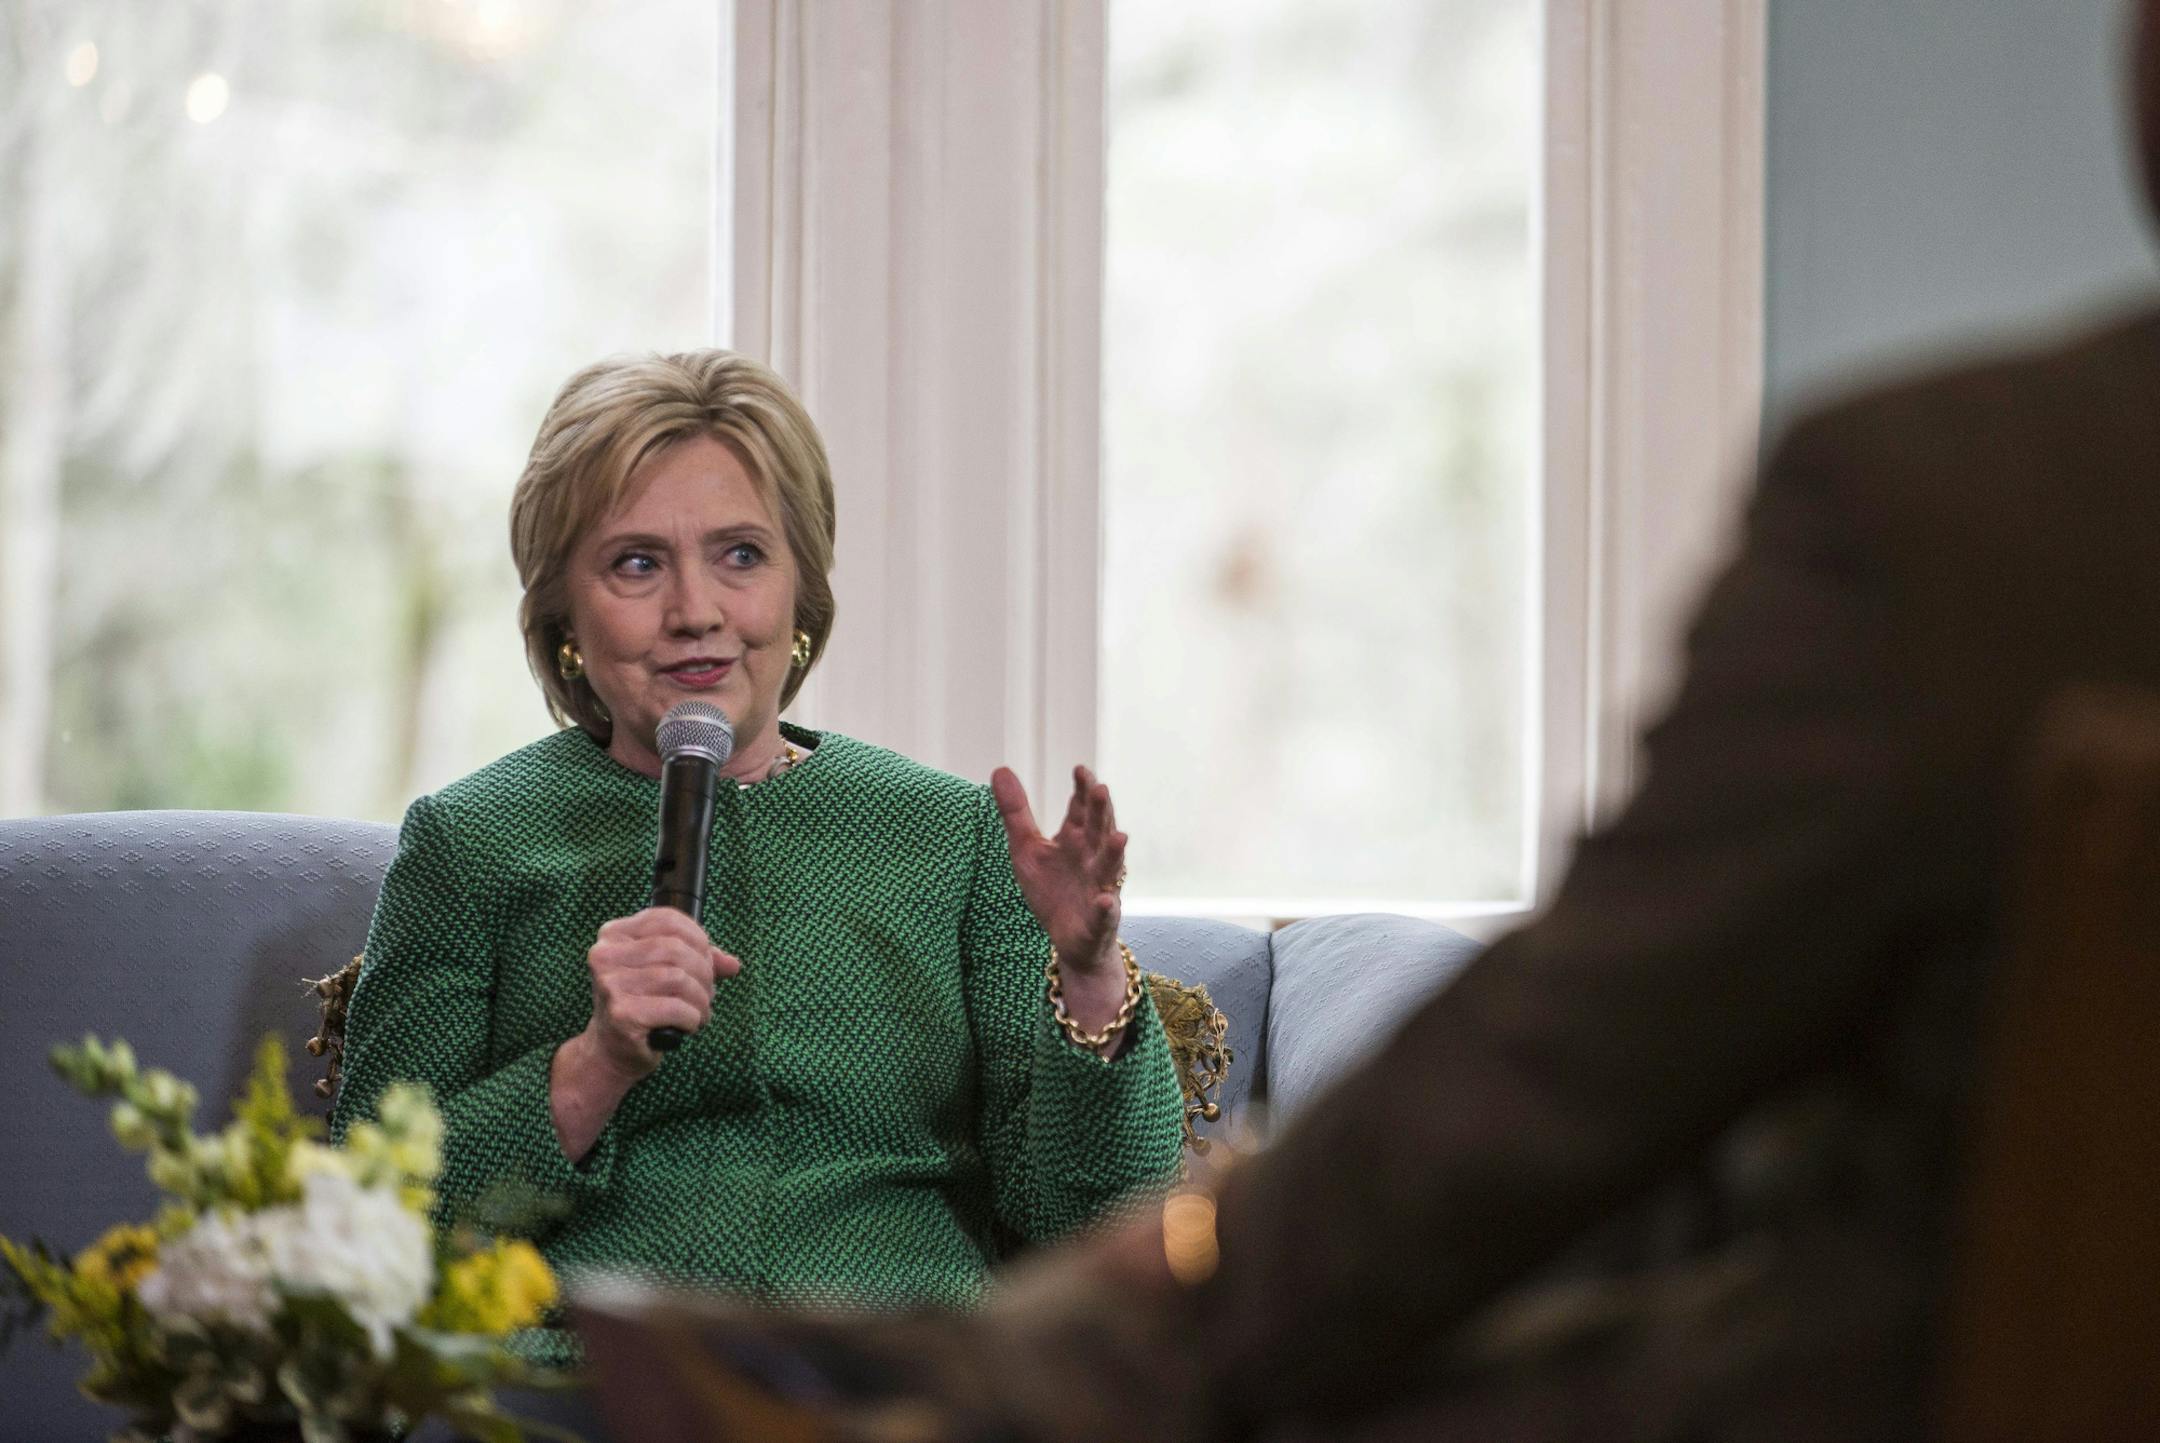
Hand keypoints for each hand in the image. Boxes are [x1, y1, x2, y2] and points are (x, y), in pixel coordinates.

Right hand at [579, 906, 742, 1080]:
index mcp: (614, 935)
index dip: (698, 937)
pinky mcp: (622, 1014)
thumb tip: (733, 964)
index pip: (666, 919)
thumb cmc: (640, 1004)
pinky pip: (676, 1008)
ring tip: (700, 1011)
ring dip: (701, 998)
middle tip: (708, 992)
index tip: (707, 959)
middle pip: (676, 949)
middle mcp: (605, 956)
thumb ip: (699, 960)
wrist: (611, 1050)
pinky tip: (689, 1025)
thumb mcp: (664, 972)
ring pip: (678, 978)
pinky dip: (692, 1017)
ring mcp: (610, 985)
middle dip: (704, 972)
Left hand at [991, 765, 1126, 974]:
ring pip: (1109, 868)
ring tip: (1119, 837)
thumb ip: (1015, 812)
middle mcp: (1092, 858)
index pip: (1081, 809)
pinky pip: (1104, 913)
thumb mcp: (1026, 848)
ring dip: (1115, 854)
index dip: (1082, 790)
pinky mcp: (1099, 919)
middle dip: (1101, 812)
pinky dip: (1105, 907)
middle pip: (1099, 830)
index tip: (1080, 769)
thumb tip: (1000, 768)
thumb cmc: (1051, 887)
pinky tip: (1104, 900)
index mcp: (1076, 839)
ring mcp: (1099, 887)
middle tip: (1100, 789)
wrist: (1069, 937)